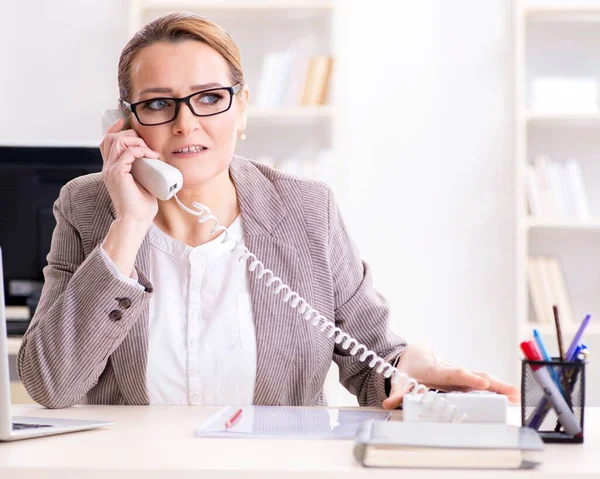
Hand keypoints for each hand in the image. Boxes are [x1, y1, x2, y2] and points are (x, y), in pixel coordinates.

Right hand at [100, 118, 159, 223]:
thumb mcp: (142, 181)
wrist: (136, 219)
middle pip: (112, 137)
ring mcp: (111, 170)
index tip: (126, 122)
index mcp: (111, 168)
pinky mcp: (117, 173)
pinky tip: (151, 156)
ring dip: (137, 141)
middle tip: (147, 144)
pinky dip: (141, 150)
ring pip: (119, 141)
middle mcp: (108, 167)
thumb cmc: (141, 204)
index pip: (107, 142)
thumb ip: (143, 169)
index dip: (114, 129)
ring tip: (150, 151)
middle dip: (131, 134)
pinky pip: (128, 152)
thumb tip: (156, 159)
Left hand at [382, 344, 518, 409]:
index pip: (454, 374)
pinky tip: (510, 394)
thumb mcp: (399, 379)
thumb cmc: (408, 367)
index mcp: (437, 370)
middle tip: (509, 392)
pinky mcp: (463, 376)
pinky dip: (496, 387)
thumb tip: (388, 404)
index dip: (468, 377)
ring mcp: (459, 372)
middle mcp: (451, 370)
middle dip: (491, 383)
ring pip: (480, 377)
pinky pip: (481, 380)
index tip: (482, 382)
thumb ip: (395, 393)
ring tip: (516, 395)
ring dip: (499, 386)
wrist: (412, 353)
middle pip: (473, 375)